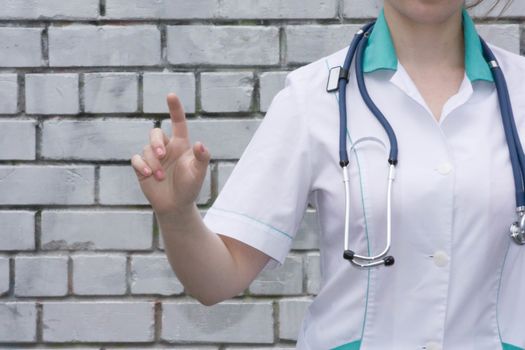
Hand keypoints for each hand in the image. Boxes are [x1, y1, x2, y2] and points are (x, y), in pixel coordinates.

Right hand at [131, 93, 209, 215]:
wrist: (176, 205)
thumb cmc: (190, 187)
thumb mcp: (199, 173)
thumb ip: (202, 158)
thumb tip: (200, 144)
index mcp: (181, 145)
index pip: (178, 123)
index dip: (175, 109)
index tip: (171, 95)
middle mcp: (166, 148)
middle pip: (155, 133)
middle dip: (156, 142)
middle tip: (162, 155)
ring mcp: (153, 157)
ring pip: (146, 149)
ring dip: (152, 162)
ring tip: (160, 176)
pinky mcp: (142, 167)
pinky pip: (136, 159)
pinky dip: (141, 165)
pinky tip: (149, 174)